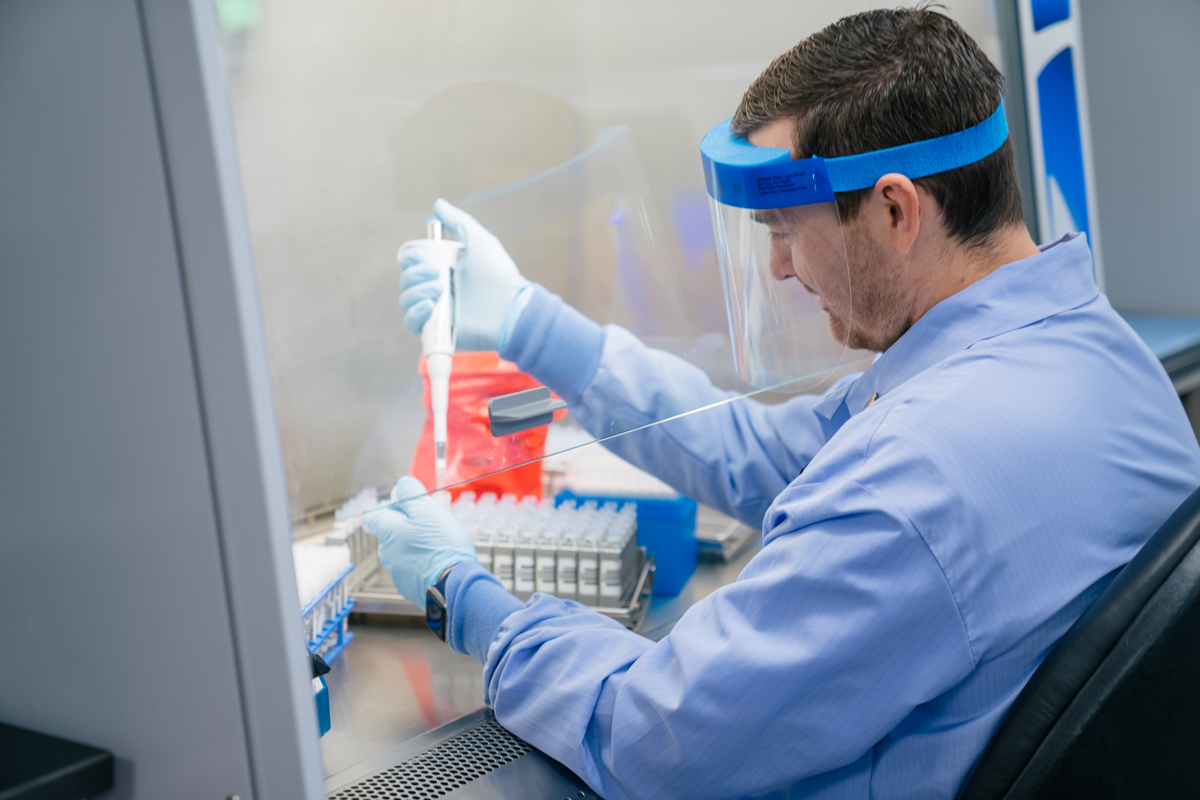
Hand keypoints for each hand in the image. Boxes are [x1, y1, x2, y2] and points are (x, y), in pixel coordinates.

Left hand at [362, 476, 476, 604]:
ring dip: (414, 544)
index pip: (371, 516)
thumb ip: (410, 493)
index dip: (386, 508)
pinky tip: (438, 560)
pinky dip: (421, 562)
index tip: (403, 507)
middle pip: (389, 533)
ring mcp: (396, 572)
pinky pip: (411, 568)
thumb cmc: (441, 545)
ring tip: (436, 543)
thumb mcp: (427, 509)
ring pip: (401, 551)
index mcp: (387, 532)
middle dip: (405, 525)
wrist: (453, 583)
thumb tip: (401, 485)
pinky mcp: (408, 586)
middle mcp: (386, 553)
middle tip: (428, 523)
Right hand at [399, 198, 532, 351]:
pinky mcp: (436, 329)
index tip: (422, 256)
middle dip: (416, 274)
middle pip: (405, 279)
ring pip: (405, 300)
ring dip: (416, 292)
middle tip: (438, 273)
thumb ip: (458, 221)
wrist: (509, 308)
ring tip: (440, 290)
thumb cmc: (498, 275)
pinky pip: (410, 324)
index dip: (410, 257)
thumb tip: (438, 204)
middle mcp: (435, 287)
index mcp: (442, 267)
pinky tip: (430, 307)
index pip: (410, 261)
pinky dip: (414, 314)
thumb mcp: (479, 240)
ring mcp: (435, 309)